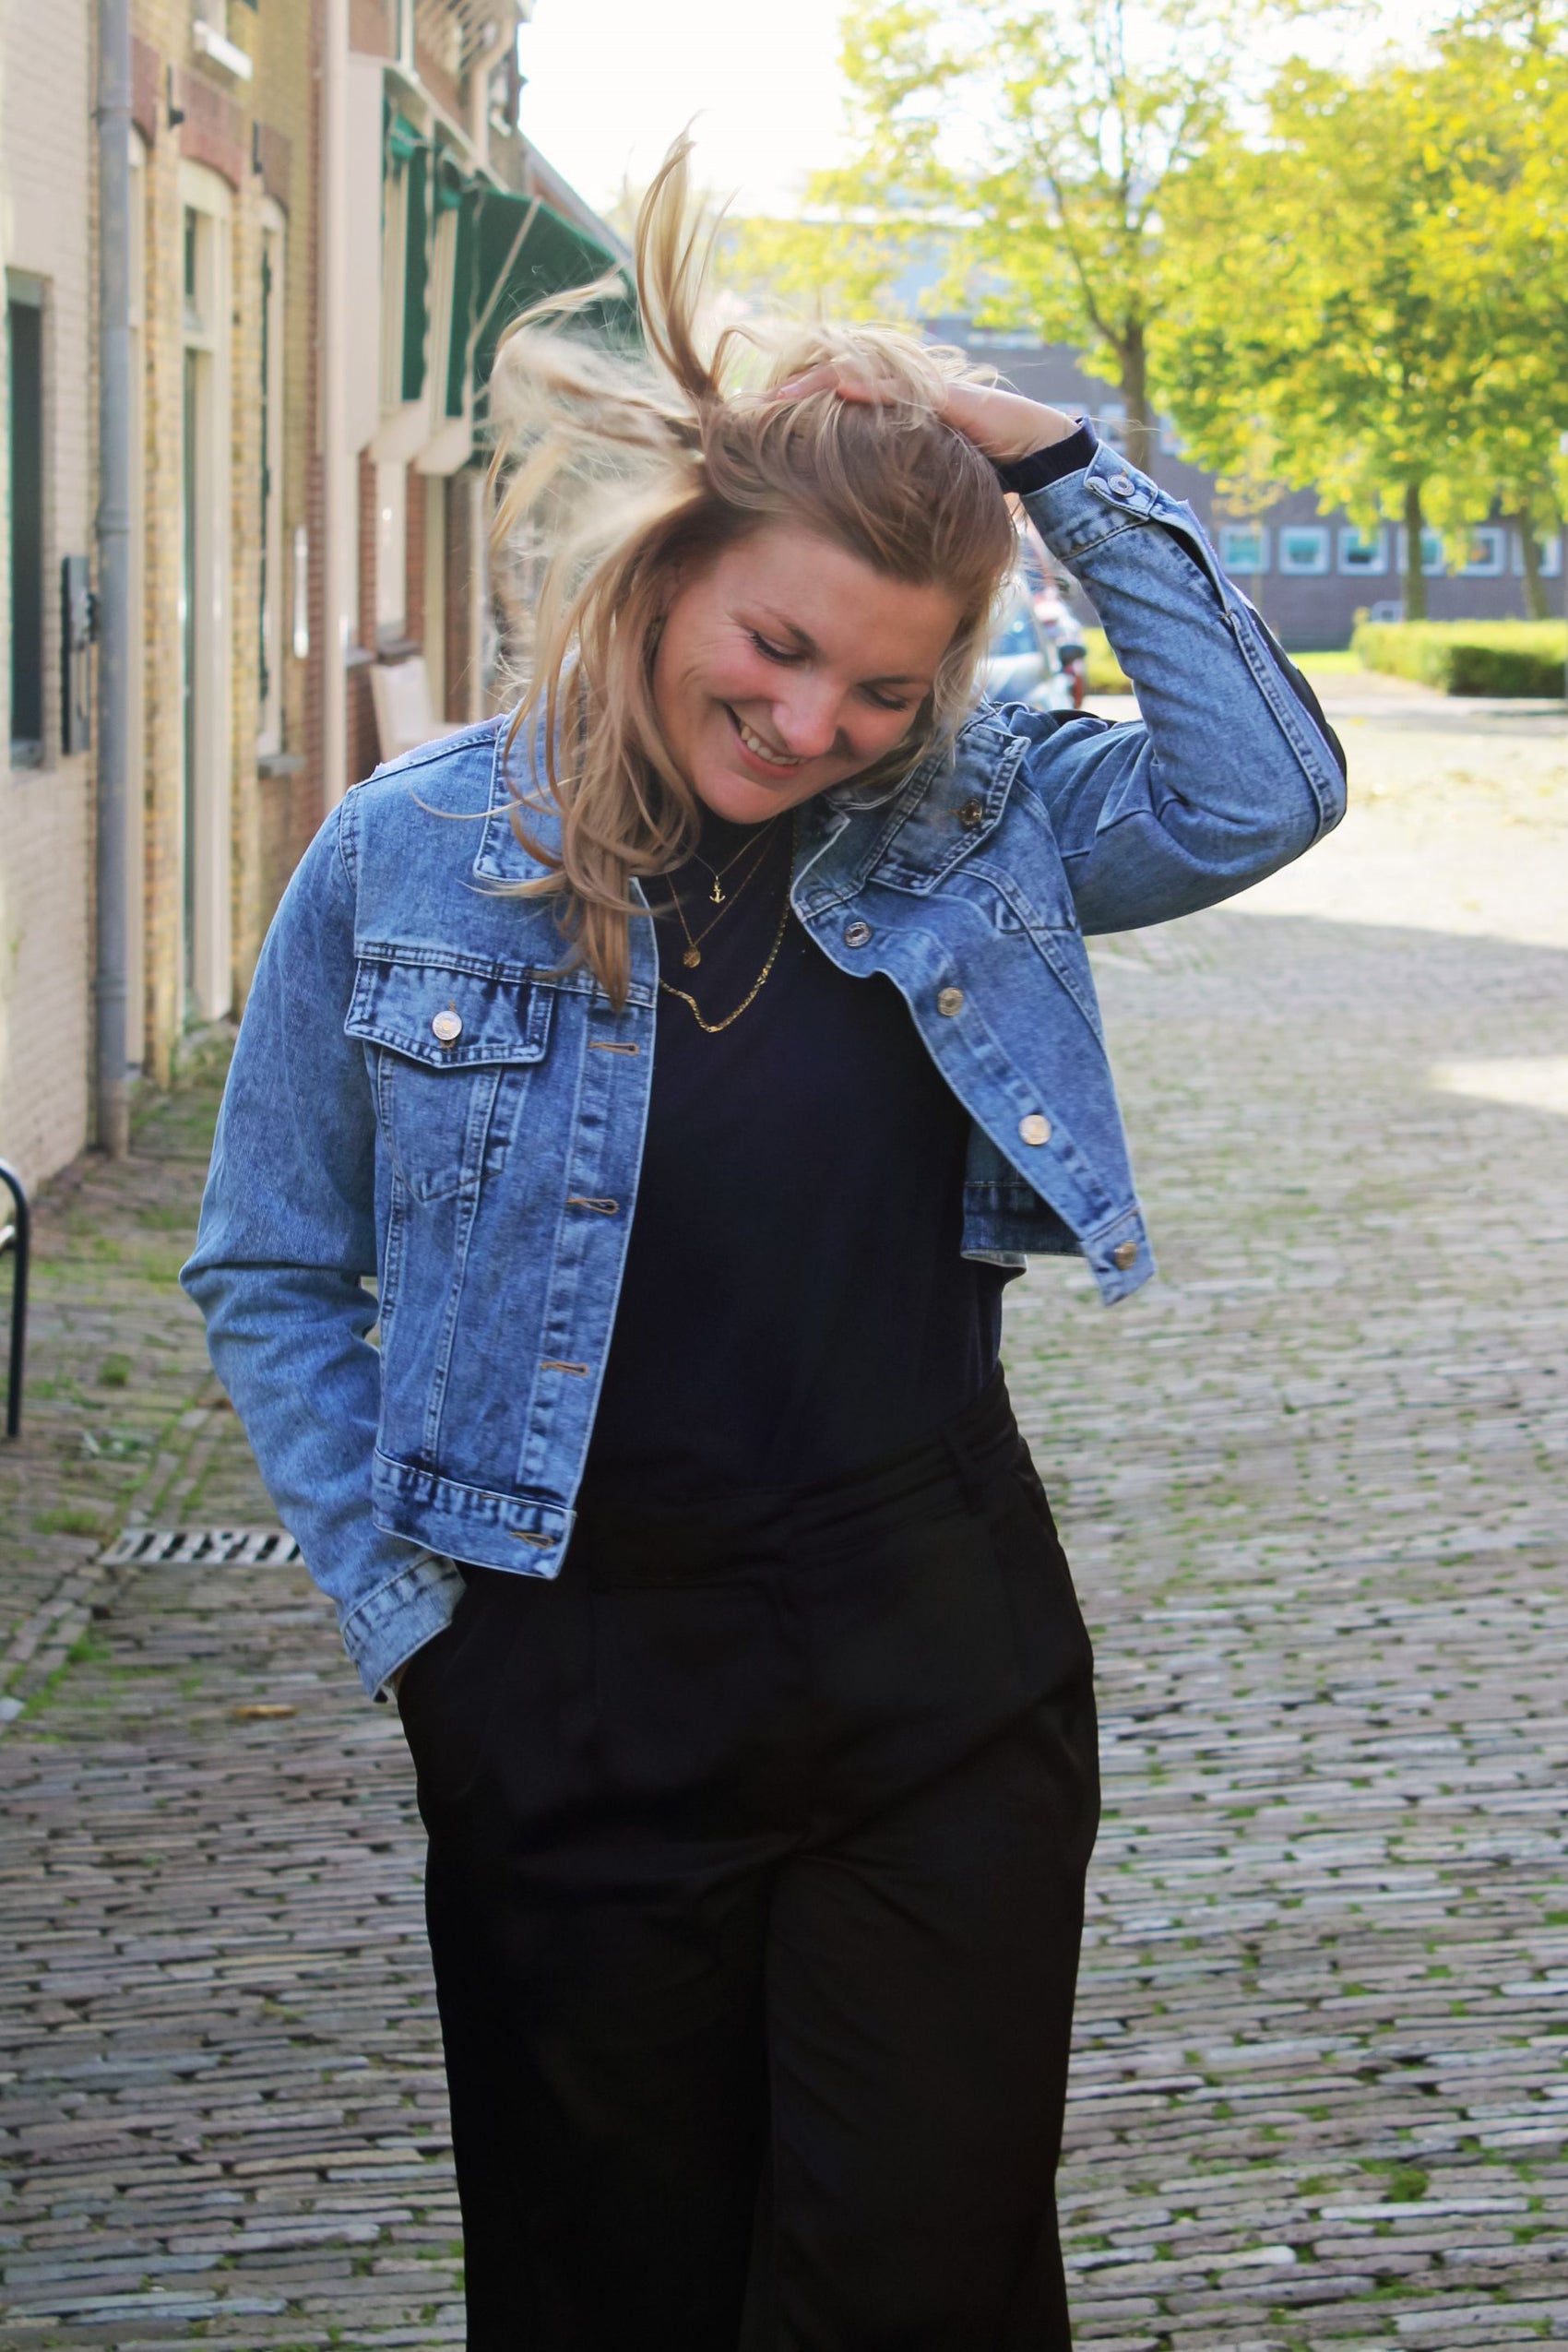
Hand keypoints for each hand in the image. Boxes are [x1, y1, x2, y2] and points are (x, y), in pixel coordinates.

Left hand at [767, 363, 1078, 466]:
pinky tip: (835, 391)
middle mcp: (899, 393)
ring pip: (856, 377)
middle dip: (791, 394)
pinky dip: (865, 388)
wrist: (1038, 451)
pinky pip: (896, 389)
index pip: (832, 402)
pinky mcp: (944, 394)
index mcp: (888, 415)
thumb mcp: (924, 488)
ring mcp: (920, 389)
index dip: (796, 410)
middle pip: (832, 382)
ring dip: (815, 386)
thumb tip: (855, 528)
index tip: (756, 426)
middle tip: (748, 408)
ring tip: (777, 398)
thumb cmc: (984, 473)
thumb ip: (890, 493)